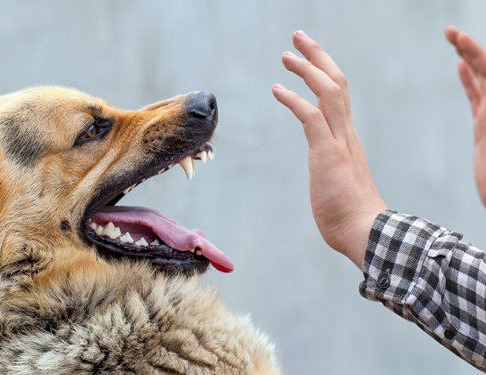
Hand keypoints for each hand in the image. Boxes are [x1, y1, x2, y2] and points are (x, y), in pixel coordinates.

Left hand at [272, 31, 386, 268]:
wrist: (364, 232)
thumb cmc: (349, 213)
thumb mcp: (338, 181)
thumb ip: (332, 167)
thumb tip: (327, 171)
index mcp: (347, 137)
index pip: (338, 95)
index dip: (324, 72)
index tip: (309, 59)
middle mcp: (346, 132)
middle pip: (336, 82)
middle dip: (317, 56)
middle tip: (298, 38)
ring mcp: (338, 141)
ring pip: (327, 91)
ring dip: (307, 69)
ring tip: (286, 55)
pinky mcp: (328, 152)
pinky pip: (311, 116)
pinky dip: (294, 99)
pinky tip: (277, 89)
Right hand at [445, 25, 485, 206]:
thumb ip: (485, 112)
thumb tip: (480, 81)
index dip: (475, 50)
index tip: (455, 37)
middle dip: (469, 47)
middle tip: (449, 32)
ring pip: (481, 78)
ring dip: (467, 58)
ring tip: (452, 41)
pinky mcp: (485, 126)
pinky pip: (476, 95)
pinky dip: (469, 80)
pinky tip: (459, 68)